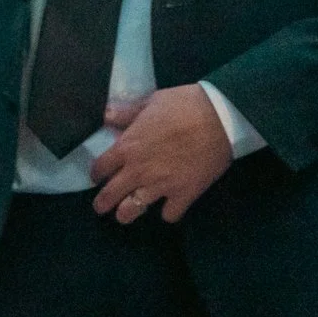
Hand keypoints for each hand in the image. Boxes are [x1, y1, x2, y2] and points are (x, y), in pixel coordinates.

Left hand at [90, 85, 233, 223]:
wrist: (221, 116)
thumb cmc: (185, 105)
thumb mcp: (152, 102)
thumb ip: (127, 112)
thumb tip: (106, 116)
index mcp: (127, 147)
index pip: (99, 168)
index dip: (97, 174)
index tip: (99, 176)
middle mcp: (138, 171)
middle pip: (109, 197)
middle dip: (102, 204)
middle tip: (102, 206)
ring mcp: (160, 186)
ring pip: (131, 211)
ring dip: (127, 214)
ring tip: (127, 213)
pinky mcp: (183, 195)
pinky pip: (169, 215)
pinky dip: (169, 213)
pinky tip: (169, 206)